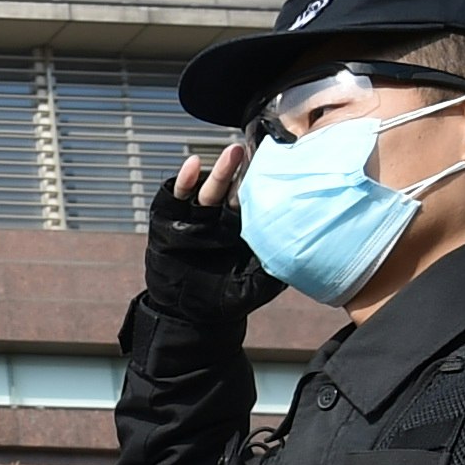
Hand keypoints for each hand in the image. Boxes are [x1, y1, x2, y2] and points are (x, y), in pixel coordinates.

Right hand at [145, 150, 277, 318]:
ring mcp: (192, 220)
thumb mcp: (254, 288)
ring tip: (231, 153)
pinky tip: (191, 165)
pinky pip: (175, 198)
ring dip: (218, 171)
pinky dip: (183, 181)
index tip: (273, 163)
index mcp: (239, 229)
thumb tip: (297, 255)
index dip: (259, 182)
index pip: (250, 199)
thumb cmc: (224, 300)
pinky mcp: (167, 222)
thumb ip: (273, 271)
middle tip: (250, 149)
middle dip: (238, 169)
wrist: (187, 315)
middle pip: (229, 188)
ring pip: (206, 190)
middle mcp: (217, 219)